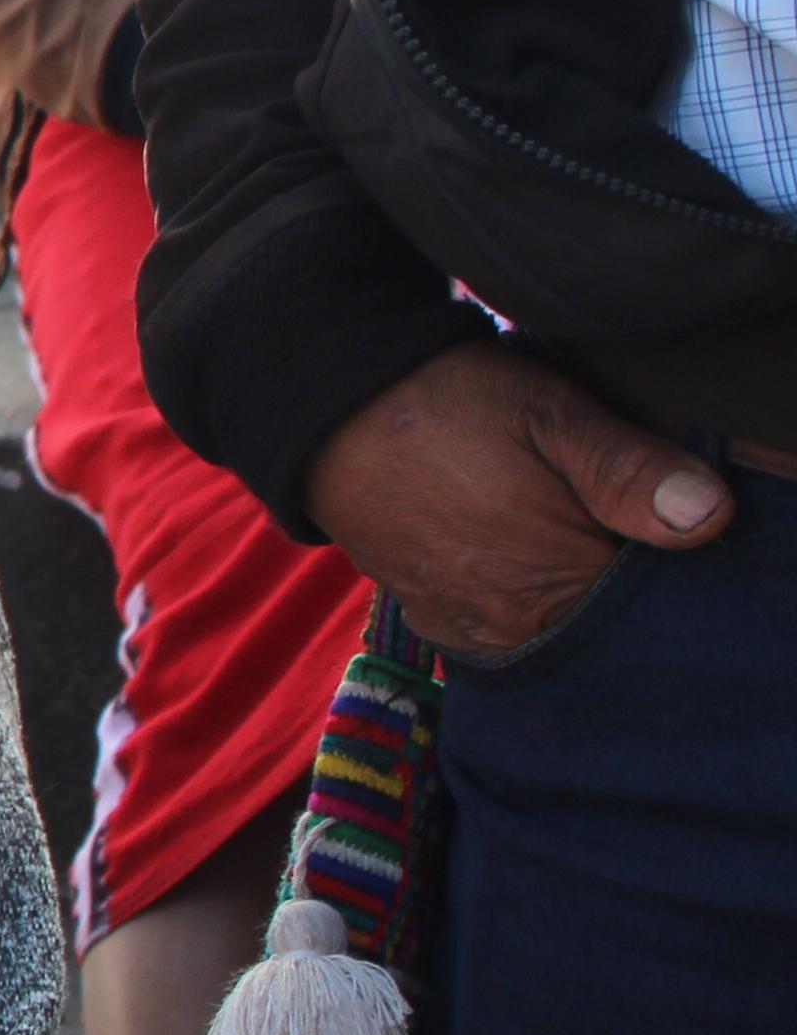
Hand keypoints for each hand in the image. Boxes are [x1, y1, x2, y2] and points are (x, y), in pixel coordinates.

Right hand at [298, 340, 728, 663]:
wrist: (326, 412)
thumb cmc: (445, 404)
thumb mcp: (549, 413)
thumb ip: (629, 469)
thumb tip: (708, 518)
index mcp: (556, 581)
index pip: (651, 600)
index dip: (662, 556)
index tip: (641, 510)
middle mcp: (513, 625)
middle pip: (602, 621)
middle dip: (613, 575)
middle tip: (590, 506)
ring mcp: (471, 630)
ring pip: (557, 626)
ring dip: (568, 588)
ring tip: (550, 522)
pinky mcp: (438, 621)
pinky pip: (508, 627)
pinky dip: (526, 598)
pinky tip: (519, 550)